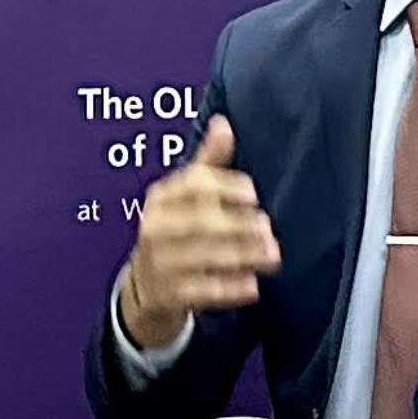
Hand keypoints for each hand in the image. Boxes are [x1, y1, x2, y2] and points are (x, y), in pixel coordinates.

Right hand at [118, 116, 280, 348]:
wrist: (144, 288)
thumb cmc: (174, 231)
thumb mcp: (183, 196)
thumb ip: (207, 163)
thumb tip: (223, 124)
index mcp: (162, 197)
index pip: (193, 184)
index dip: (226, 187)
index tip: (254, 194)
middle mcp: (155, 227)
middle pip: (202, 221)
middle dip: (240, 226)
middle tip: (269, 230)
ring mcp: (159, 263)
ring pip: (205, 256)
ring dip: (243, 255)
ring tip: (272, 256)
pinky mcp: (168, 294)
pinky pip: (203, 291)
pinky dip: (229, 288)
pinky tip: (253, 286)